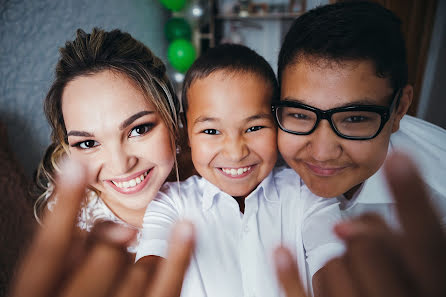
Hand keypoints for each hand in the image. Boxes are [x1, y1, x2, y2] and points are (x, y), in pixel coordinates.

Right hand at [8, 160, 194, 296]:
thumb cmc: (78, 293)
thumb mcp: (57, 277)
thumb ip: (72, 252)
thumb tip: (117, 229)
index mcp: (42, 291)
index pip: (50, 246)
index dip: (64, 203)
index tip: (76, 165)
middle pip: (107, 254)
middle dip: (112, 245)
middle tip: (110, 252)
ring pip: (141, 267)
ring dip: (139, 259)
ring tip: (129, 275)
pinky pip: (169, 284)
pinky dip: (180, 254)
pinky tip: (186, 228)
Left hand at [273, 152, 445, 296]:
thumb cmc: (396, 291)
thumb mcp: (413, 270)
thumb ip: (392, 241)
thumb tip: (352, 225)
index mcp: (425, 284)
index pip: (425, 240)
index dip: (412, 197)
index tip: (398, 159)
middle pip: (364, 248)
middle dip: (358, 242)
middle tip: (363, 252)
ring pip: (330, 267)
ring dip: (334, 265)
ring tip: (350, 279)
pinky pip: (301, 295)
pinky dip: (289, 272)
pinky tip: (281, 252)